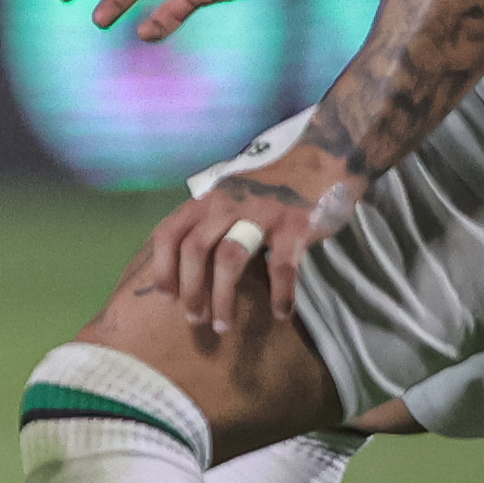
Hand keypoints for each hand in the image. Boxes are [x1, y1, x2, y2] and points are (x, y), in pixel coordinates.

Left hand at [136, 143, 363, 333]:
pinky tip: (280, 312)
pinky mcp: (295, 223)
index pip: (169, 233)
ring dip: (222, 298)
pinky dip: (280, 294)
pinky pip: (282, 265)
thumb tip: (186, 265)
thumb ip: (206, 221)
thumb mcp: (228, 196)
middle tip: (194, 319)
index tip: (166, 296)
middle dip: (191, 290)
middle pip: (195, 250)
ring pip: (229, 259)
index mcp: (207, 200)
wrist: (321, 157)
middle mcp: (227, 204)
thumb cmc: (269, 187)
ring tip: (223, 325)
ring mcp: (261, 212)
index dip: (162, 267)